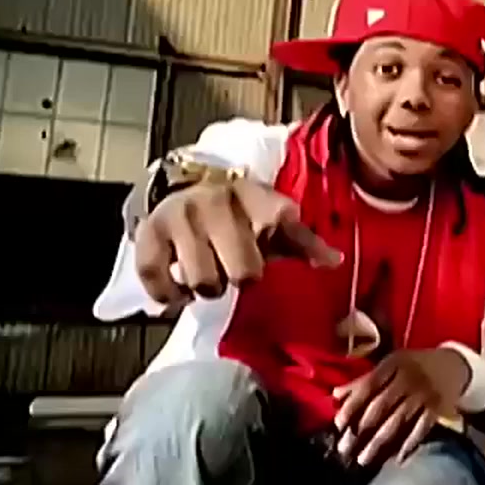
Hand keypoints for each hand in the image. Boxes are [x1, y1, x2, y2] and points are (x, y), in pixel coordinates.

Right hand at [134, 179, 342, 304]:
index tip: (277, 249)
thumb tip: (335, 261)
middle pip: (243, 273)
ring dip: (207, 286)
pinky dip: (170, 294)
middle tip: (233, 267)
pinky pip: (159, 279)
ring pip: (203, 281)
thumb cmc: (238, 216)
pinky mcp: (149, 233)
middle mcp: (215, 202)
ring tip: (208, 273)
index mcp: (253, 196)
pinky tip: (180, 289)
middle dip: (240, 278)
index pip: (281, 222)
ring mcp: (180, 216)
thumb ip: (304, 243)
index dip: (286, 244)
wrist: (183, 190)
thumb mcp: (272, 221)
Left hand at [331, 349, 470, 466]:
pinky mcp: (437, 407)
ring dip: (379, 443)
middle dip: (360, 430)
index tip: (338, 425)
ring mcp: (424, 394)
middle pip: (380, 406)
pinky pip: (421, 428)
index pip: (368, 386)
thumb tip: (334, 395)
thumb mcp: (390, 366)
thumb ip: (363, 380)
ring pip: (398, 421)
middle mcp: (408, 378)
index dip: (352, 405)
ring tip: (363, 459)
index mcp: (393, 364)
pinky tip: (397, 458)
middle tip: (345, 449)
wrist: (453, 365)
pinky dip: (409, 444)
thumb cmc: (414, 366)